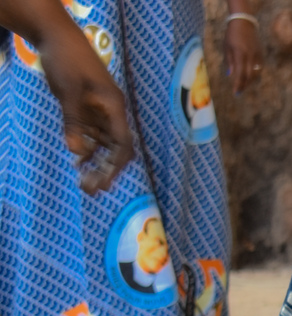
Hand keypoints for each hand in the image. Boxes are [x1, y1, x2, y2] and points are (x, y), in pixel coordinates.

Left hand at [34, 26, 131, 193]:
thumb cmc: (68, 62)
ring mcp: (101, 112)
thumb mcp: (68, 93)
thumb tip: (76, 152)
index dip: (115, 166)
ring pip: (104, 145)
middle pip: (116, 149)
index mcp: (115, 107)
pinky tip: (78, 162)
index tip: (105, 183)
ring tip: (84, 183)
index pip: (122, 144)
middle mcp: (112, 112)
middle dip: (106, 171)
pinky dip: (87, 150)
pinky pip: (92, 136)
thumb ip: (74, 122)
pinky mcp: (89, 109)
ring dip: (96, 164)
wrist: (59, 38)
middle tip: (92, 190)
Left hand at [223, 17, 262, 93]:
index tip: (235, 93)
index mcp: (240, 54)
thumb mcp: (227, 47)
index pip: (240, 73)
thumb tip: (230, 75)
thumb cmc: (232, 34)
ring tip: (243, 85)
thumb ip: (229, 61)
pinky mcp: (261, 55)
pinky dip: (254, 74)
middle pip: (249, 76)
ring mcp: (257, 56)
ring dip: (249, 81)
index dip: (238, 84)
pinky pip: (259, 68)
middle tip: (239, 92)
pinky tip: (249, 77)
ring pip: (255, 73)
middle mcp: (251, 56)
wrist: (244, 23)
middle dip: (244, 85)